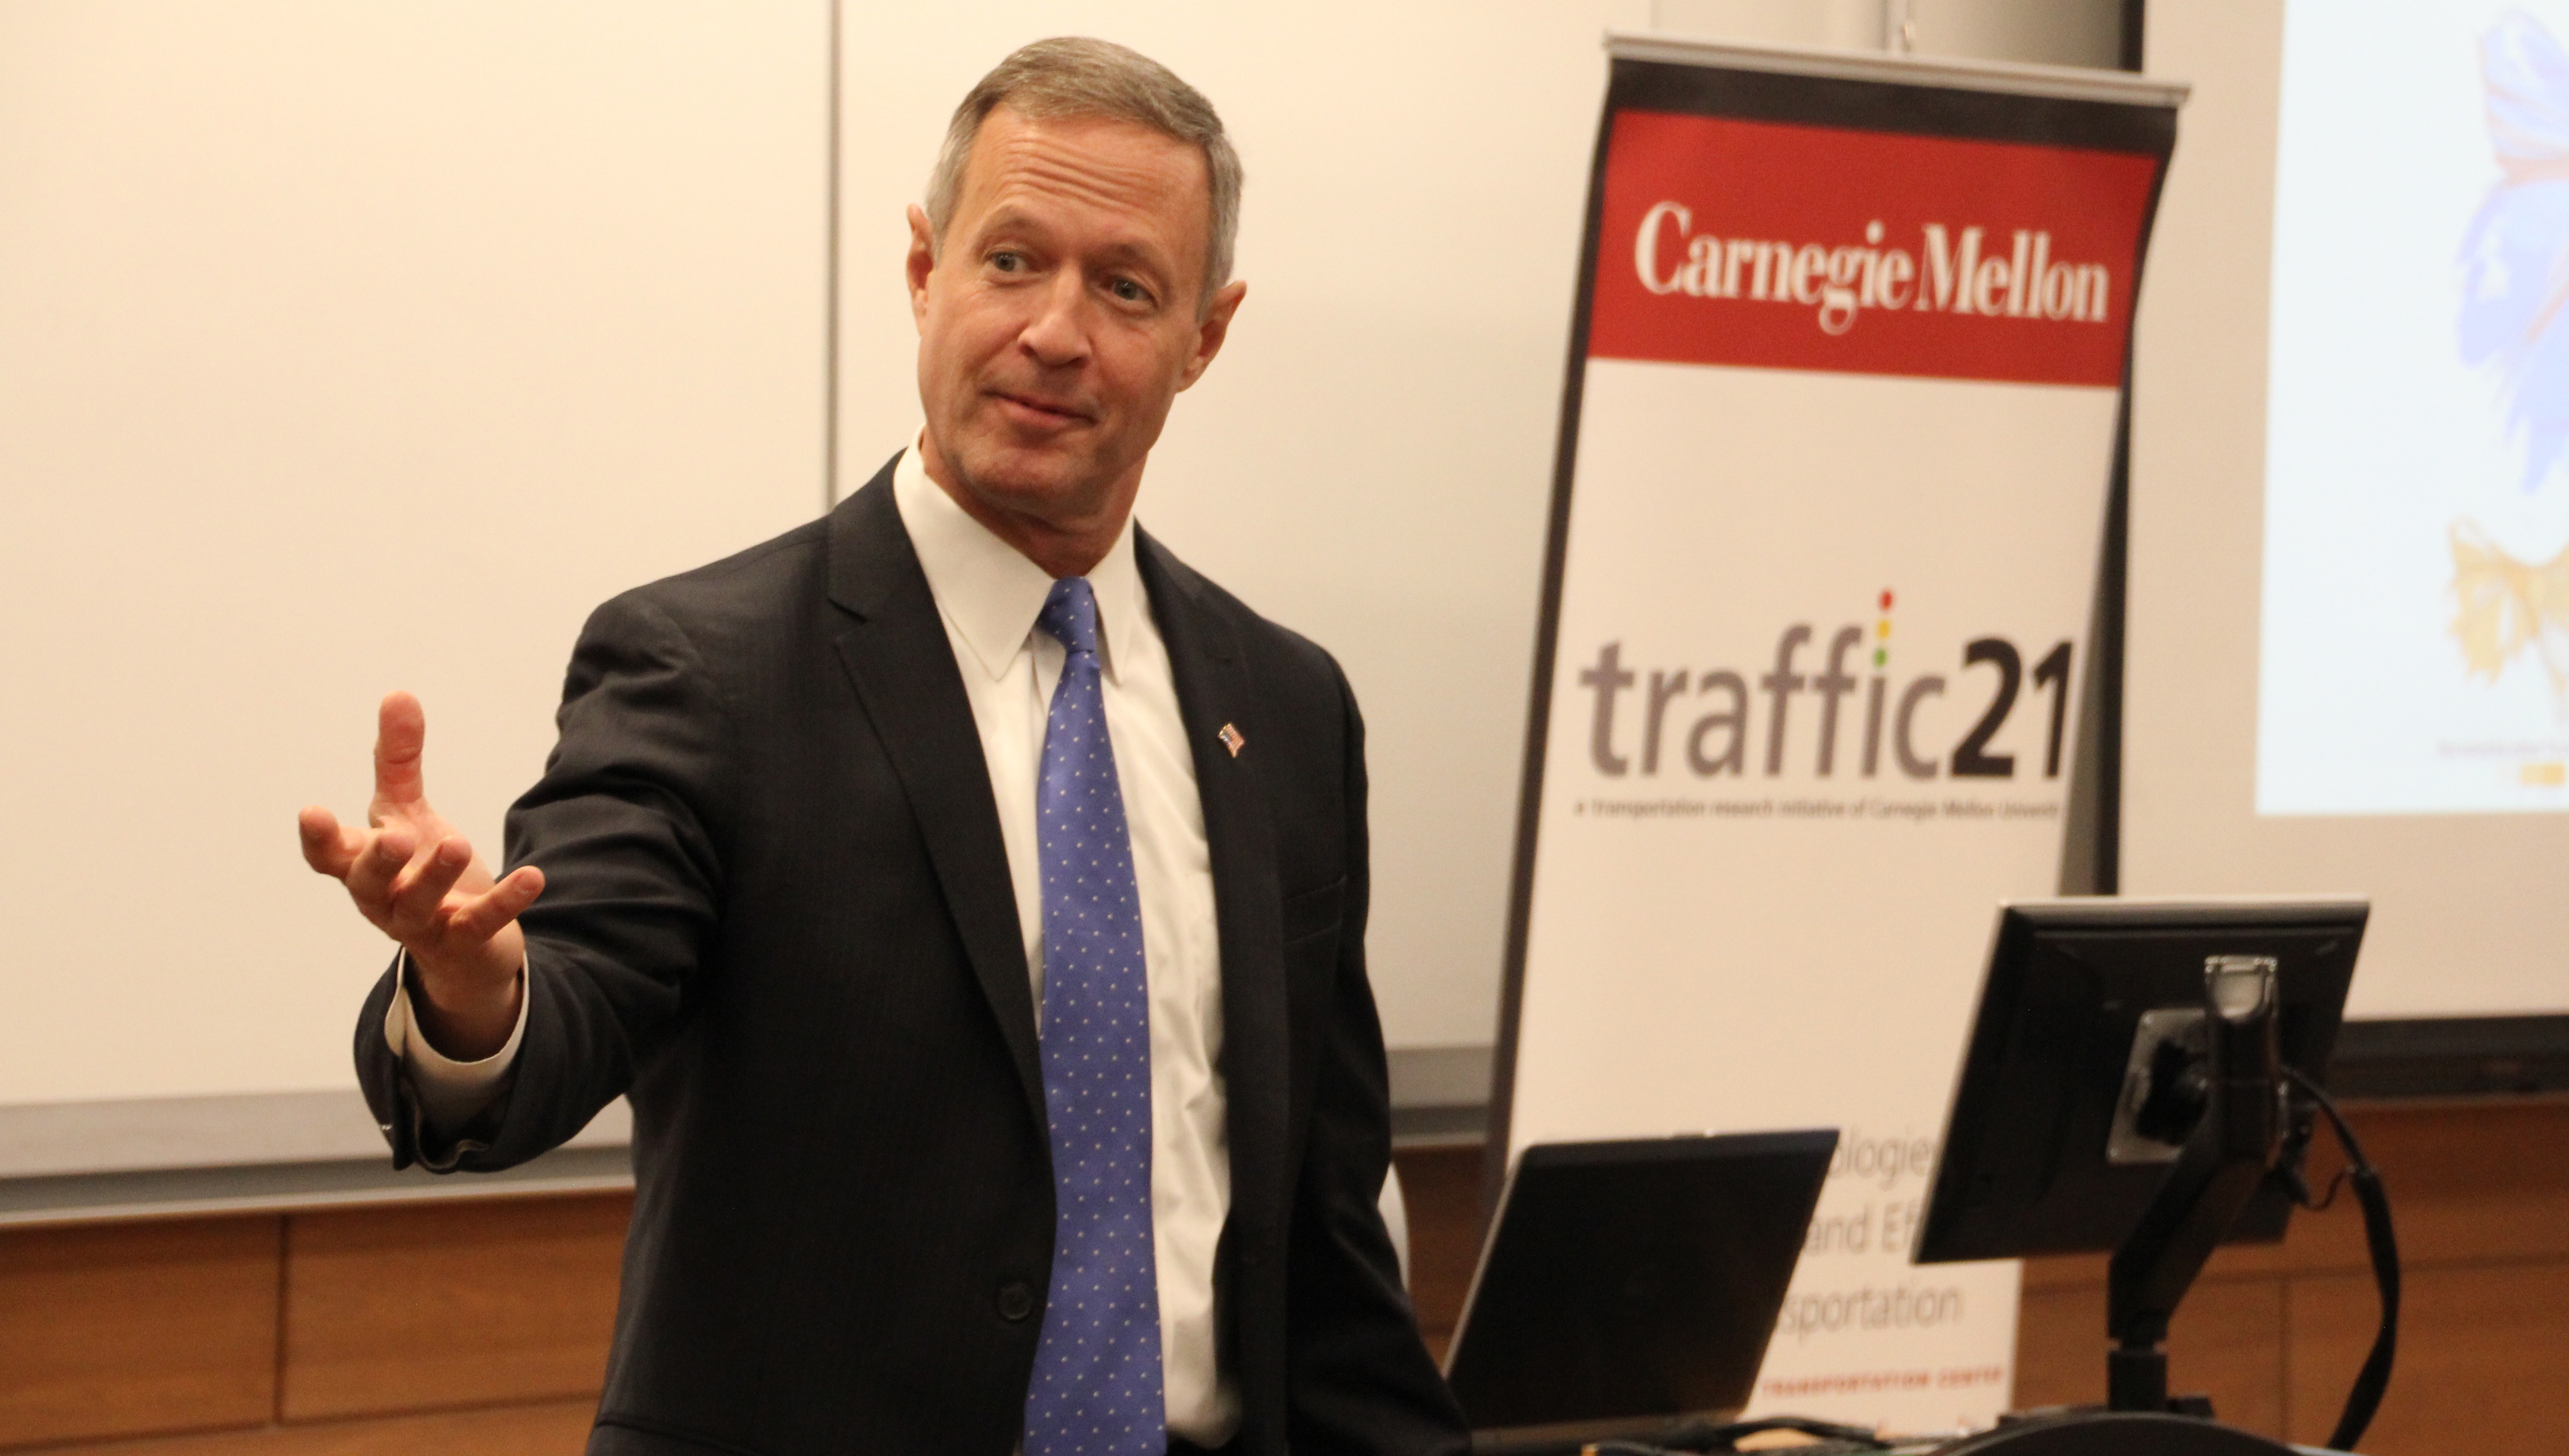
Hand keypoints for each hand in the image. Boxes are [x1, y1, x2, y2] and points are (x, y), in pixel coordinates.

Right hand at [299, 692, 541, 1060]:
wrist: (463, 944)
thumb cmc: (420, 869)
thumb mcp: (406, 813)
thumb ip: (398, 760)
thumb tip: (399, 695)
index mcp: (362, 866)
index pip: (329, 856)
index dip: (318, 838)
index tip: (312, 812)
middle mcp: (384, 899)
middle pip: (368, 884)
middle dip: (379, 862)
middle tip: (396, 837)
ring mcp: (423, 924)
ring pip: (419, 905)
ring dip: (435, 876)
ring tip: (456, 843)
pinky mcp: (465, 940)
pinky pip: (481, 923)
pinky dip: (505, 901)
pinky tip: (533, 877)